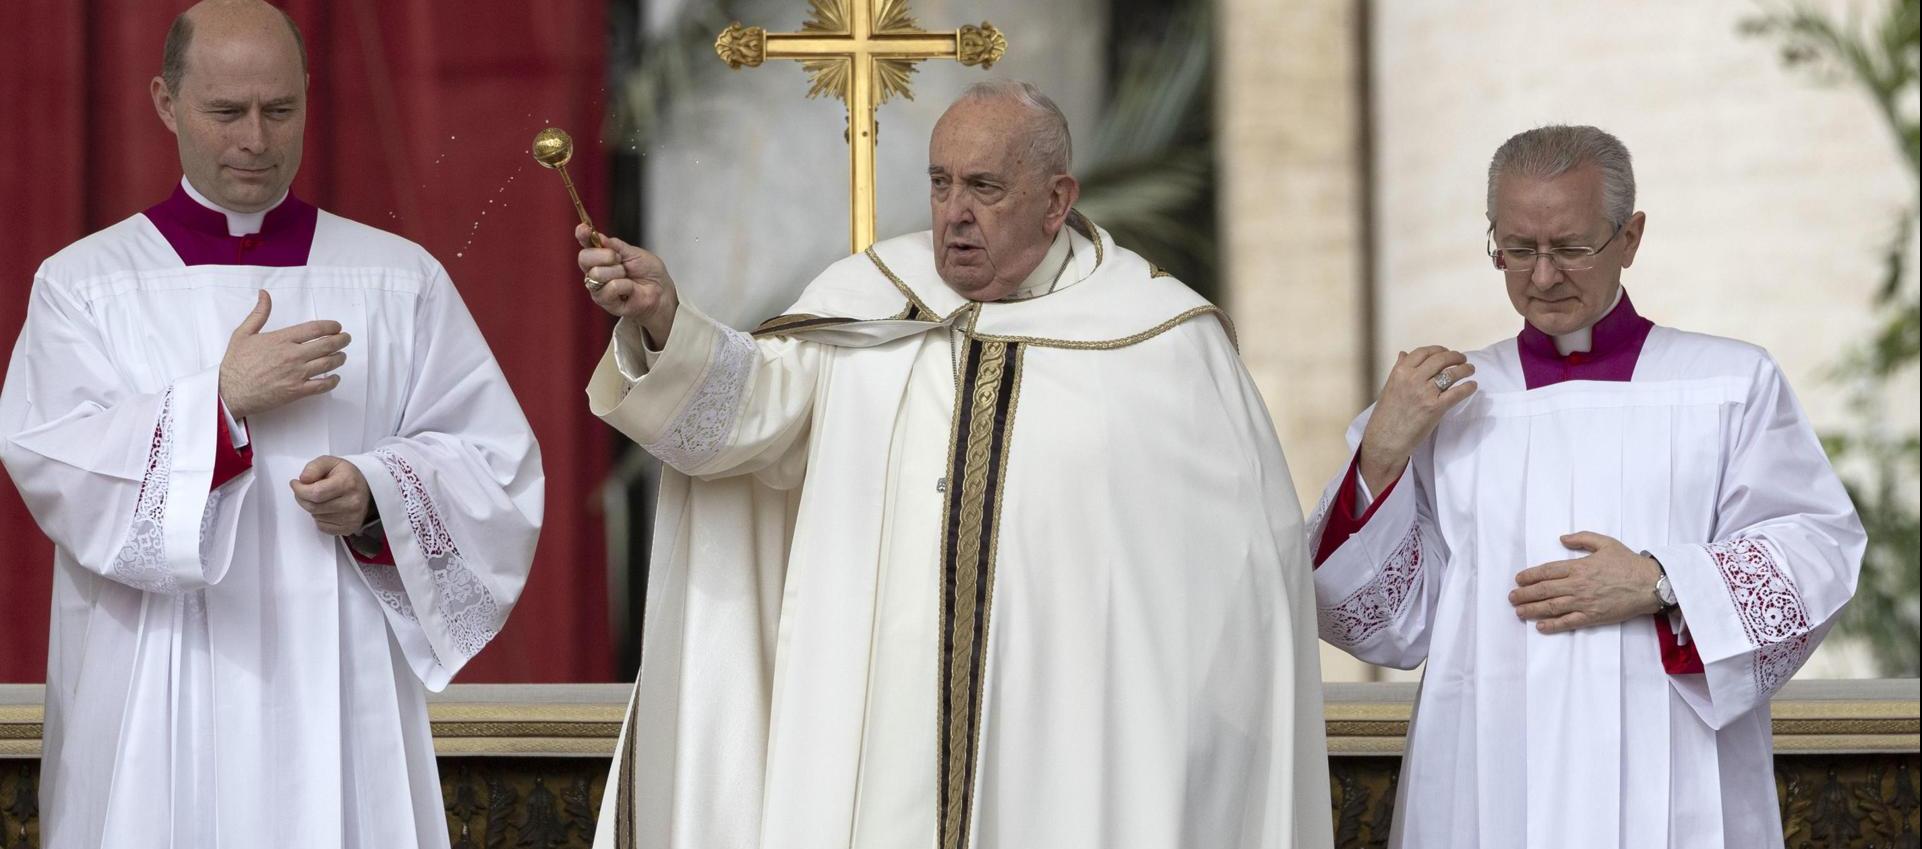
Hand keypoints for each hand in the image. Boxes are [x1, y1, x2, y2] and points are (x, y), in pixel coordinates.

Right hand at [219, 291, 350, 418]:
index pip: (315, 329)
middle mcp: (292, 355)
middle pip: (327, 344)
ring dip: (339, 358)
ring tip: (342, 355)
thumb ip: (258, 314)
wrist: (229, 391)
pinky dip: (332, 381)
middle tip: (346, 339)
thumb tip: (264, 294)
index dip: (331, 326)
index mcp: (281, 339)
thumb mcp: (243, 333)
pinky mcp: (296, 391)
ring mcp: (296, 374)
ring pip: (328, 364)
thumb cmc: (235, 363)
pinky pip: (322, 385)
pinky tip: (335, 378)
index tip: (337, 327)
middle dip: (341, 340)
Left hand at [290, 455, 372, 535]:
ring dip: (312, 508)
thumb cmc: (346, 475)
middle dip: (302, 498)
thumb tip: (303, 479)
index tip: (296, 484)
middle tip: (303, 491)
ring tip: (321, 498)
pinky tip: (327, 509)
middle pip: (313, 507)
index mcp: (348, 483)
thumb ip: (314, 467)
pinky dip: (319, 518)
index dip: (299, 489)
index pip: (315, 493)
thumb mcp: (330, 462)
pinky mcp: (349, 528)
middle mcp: (353, 502)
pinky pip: (322, 526)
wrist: (366, 488)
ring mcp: (352, 517)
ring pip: (316, 517)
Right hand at [577, 224, 678, 345]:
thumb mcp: (633, 253)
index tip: (584, 228)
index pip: (586, 243)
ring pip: (596, 274)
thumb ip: (615, 245)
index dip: (583, 235)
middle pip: (584, 258)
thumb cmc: (648, 272)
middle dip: (605, 255)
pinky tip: (630, 290)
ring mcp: (597, 288)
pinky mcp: (605, 302)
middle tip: (620, 260)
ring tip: (628, 277)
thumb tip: (597, 237)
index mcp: (600, 256)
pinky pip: (611, 287)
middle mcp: (594, 271)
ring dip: (618, 272)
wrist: (661, 291)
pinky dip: (626, 286)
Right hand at [1357, 346, 1477, 491]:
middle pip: (1441, 359)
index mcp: (1400, 372)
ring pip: (1451, 373)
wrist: (1385, 439)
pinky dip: (1468, 387)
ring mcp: (1425, 393)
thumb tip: (1403, 354)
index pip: (1424, 352)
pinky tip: (1472, 386)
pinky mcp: (1435, 408)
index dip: (1439, 350)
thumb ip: (1398, 369)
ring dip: (1465, 369)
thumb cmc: (1386, 415)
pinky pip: (1457, 392)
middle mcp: (1413, 379)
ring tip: (1470, 369)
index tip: (1446, 352)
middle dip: (1455, 357)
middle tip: (1462, 359)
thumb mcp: (1389, 387)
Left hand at [1510, 532, 1663, 633]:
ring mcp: (1584, 602)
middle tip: (1512, 597)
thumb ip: (1582, 538)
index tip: (1518, 579)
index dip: (1530, 576)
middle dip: (1524, 594)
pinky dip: (1552, 625)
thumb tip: (1562, 538)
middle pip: (1544, 590)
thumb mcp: (1605, 543)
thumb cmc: (1628, 563)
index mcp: (1579, 567)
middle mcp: (1578, 585)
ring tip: (1518, 611)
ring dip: (1532, 610)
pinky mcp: (1592, 617)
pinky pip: (1568, 622)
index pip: (1547, 571)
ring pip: (1551, 607)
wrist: (1650, 584)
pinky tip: (1540, 626)